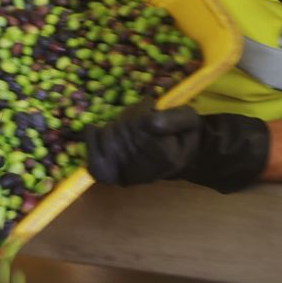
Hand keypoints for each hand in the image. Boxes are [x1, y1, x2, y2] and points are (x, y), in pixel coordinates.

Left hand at [84, 98, 269, 192]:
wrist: (182, 159)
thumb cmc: (184, 136)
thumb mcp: (190, 120)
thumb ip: (174, 118)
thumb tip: (150, 120)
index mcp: (167, 156)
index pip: (143, 123)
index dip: (144, 108)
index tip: (152, 105)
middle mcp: (145, 169)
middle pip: (124, 128)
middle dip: (130, 114)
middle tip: (141, 113)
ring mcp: (127, 176)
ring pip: (108, 137)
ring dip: (115, 123)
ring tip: (129, 123)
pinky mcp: (114, 177)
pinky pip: (93, 160)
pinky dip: (91, 142)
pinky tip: (95, 130)